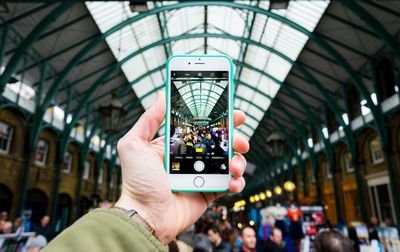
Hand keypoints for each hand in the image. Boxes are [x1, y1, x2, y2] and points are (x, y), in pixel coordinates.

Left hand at [115, 93, 248, 243]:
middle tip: (240, 140)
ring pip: (228, 161)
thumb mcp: (134, 145)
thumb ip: (148, 120)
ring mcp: (201, 174)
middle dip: (234, 138)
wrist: (147, 216)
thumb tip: (162, 96)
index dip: (216, 118)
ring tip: (235, 164)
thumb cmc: (138, 182)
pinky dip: (236, 181)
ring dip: (238, 160)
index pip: (200, 126)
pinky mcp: (209, 192)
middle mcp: (190, 157)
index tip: (230, 112)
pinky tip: (233, 181)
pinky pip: (228, 183)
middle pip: (219, 142)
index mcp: (176, 144)